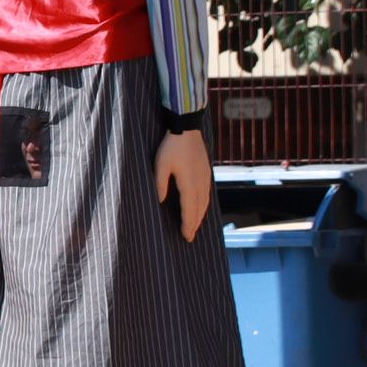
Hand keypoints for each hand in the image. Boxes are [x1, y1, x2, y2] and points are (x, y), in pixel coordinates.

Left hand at [153, 128, 214, 242]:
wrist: (187, 128)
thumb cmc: (171, 146)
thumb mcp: (161, 165)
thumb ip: (160, 184)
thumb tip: (160, 202)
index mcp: (189, 182)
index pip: (189, 209)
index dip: (188, 224)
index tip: (186, 236)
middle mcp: (200, 182)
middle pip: (199, 209)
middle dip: (194, 224)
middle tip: (190, 238)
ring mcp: (205, 177)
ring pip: (204, 202)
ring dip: (200, 216)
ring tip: (195, 227)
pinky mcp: (206, 172)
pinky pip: (206, 194)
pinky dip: (203, 205)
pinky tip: (200, 207)